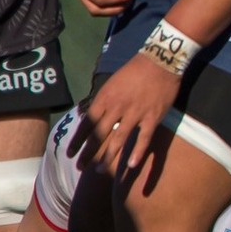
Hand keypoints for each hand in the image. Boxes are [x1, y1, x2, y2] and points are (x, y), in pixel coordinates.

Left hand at [82, 52, 180, 181]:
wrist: (160, 61)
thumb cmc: (135, 70)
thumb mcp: (112, 83)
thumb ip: (104, 100)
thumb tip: (95, 116)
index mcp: (105, 98)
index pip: (87, 124)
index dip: (77, 140)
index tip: (70, 153)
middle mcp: (117, 108)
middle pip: (99, 135)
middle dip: (88, 153)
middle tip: (80, 167)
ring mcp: (135, 114)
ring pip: (118, 139)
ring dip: (108, 157)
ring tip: (99, 170)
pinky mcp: (152, 117)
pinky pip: (144, 138)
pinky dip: (137, 152)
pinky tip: (131, 165)